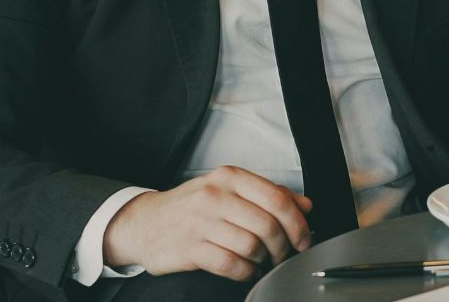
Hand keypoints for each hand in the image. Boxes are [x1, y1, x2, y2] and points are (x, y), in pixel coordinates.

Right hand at [102, 166, 314, 280]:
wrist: (143, 223)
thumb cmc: (192, 207)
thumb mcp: (228, 190)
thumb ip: (268, 194)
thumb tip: (305, 205)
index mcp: (230, 177)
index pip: (277, 198)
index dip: (297, 223)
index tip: (303, 238)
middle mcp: (215, 196)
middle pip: (268, 225)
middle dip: (283, 246)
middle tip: (283, 255)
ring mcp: (200, 222)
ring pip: (251, 246)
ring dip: (263, 260)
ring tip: (261, 261)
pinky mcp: (190, 248)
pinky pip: (230, 265)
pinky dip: (245, 272)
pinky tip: (245, 270)